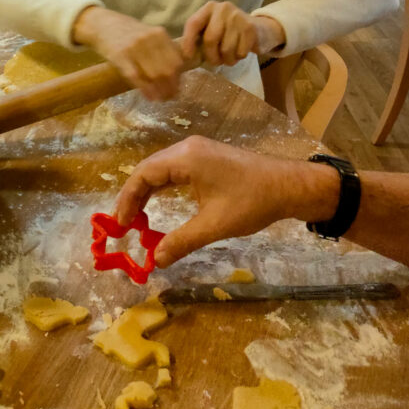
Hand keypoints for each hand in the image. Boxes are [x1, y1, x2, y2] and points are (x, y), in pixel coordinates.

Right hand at [72, 6, 184, 101]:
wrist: (101, 24)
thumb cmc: (127, 32)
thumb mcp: (149, 34)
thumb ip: (164, 48)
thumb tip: (178, 71)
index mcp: (160, 34)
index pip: (177, 60)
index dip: (179, 77)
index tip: (177, 87)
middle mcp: (150, 39)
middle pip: (168, 70)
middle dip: (171, 87)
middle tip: (170, 97)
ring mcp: (135, 47)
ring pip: (154, 75)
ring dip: (160, 91)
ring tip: (160, 99)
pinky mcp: (120, 56)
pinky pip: (137, 77)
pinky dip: (146, 90)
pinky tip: (149, 97)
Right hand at [114, 136, 320, 266]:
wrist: (288, 185)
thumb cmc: (252, 202)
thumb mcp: (215, 225)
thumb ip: (181, 241)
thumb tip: (154, 260)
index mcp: (186, 158)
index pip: (144, 174)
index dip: (128, 199)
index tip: (120, 224)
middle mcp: (188, 148)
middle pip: (149, 169)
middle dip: (134, 196)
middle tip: (124, 224)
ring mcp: (198, 150)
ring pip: (161, 168)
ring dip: (147, 191)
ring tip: (137, 217)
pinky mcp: (207, 156)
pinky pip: (174, 169)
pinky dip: (162, 186)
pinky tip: (159, 204)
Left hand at [180, 1, 284, 65]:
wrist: (261, 28)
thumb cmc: (229, 32)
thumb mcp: (213, 27)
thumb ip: (200, 36)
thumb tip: (182, 56)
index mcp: (209, 8)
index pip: (193, 23)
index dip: (188, 41)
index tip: (188, 56)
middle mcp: (223, 8)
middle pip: (210, 39)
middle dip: (211, 56)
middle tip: (215, 62)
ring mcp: (238, 17)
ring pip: (226, 49)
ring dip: (227, 59)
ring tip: (229, 57)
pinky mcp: (250, 29)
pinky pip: (239, 52)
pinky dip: (238, 57)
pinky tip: (240, 52)